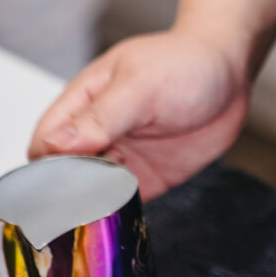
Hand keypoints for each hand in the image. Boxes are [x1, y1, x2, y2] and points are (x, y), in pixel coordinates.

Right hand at [28, 23, 250, 199]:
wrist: (229, 73)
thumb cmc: (184, 63)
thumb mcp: (141, 85)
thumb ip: (102, 116)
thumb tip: (58, 143)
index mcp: (84, 103)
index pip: (46, 142)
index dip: (47, 165)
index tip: (65, 182)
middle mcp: (99, 133)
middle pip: (65, 173)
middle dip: (70, 191)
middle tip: (88, 201)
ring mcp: (124, 156)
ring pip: (93, 191)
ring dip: (95, 203)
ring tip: (110, 206)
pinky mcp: (149, 175)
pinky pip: (125, 201)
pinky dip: (121, 210)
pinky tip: (126, 212)